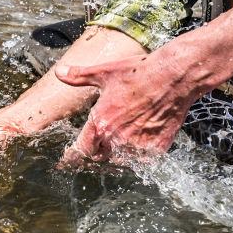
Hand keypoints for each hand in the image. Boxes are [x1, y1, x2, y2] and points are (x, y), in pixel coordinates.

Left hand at [53, 48, 204, 164]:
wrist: (174, 76)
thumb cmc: (139, 72)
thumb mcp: (104, 72)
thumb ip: (79, 76)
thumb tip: (58, 72)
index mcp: (100, 123)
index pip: (80, 150)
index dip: (72, 156)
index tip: (67, 161)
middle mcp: (116, 138)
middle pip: (99, 156)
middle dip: (96, 151)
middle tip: (99, 143)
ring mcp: (137, 145)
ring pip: (120, 159)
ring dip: (117, 153)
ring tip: (121, 139)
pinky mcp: (156, 148)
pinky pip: (141, 160)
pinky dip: (138, 154)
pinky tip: (140, 140)